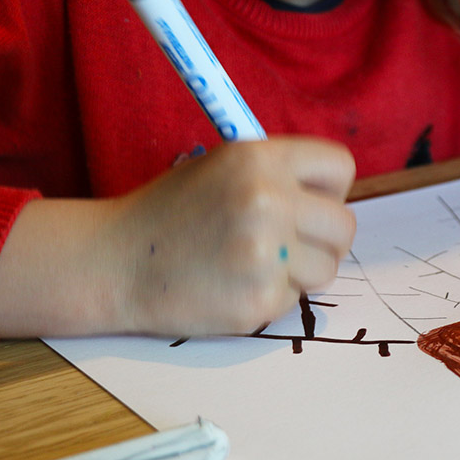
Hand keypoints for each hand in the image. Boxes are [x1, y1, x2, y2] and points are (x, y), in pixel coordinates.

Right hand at [112, 136, 356, 335]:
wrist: (115, 262)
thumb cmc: (169, 213)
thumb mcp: (220, 167)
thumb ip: (277, 174)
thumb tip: (329, 198)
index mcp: (260, 158)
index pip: (340, 167)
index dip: (329, 188)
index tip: (311, 204)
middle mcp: (269, 200)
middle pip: (344, 226)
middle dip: (324, 239)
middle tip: (291, 244)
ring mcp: (265, 254)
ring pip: (327, 268)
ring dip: (301, 271)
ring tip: (256, 265)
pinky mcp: (259, 301)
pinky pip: (295, 300)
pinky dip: (271, 297)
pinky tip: (234, 286)